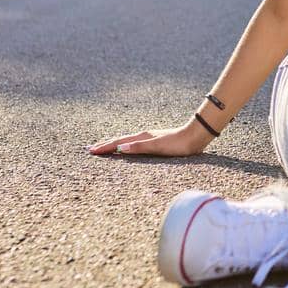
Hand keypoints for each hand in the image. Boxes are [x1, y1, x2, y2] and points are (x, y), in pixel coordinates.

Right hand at [87, 117, 213, 156]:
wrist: (195, 137)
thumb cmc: (178, 144)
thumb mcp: (158, 147)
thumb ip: (139, 147)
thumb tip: (120, 149)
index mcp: (142, 137)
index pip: (118, 143)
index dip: (105, 148)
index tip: (91, 151)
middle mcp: (143, 136)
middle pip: (120, 140)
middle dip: (105, 145)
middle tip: (91, 149)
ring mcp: (148, 138)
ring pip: (126, 141)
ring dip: (114, 145)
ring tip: (105, 147)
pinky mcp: (154, 141)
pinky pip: (134, 144)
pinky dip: (125, 146)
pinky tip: (127, 148)